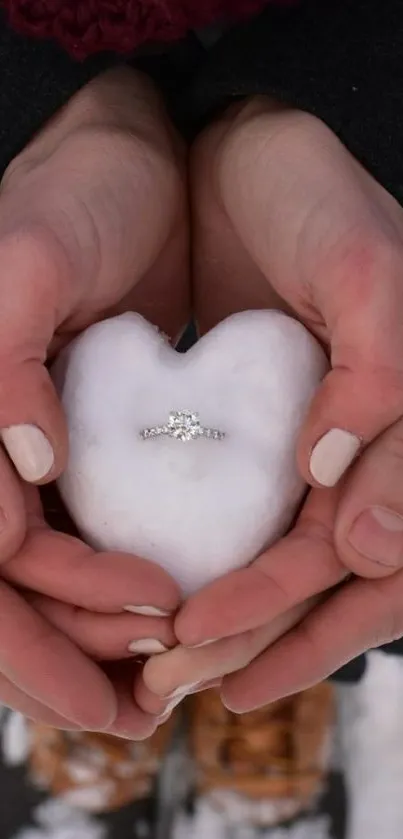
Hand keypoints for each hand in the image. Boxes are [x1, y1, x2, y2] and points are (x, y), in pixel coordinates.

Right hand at [0, 67, 187, 730]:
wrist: (122, 164)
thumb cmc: (69, 198)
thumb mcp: (28, 259)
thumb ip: (3, 360)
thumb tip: (19, 468)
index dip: (38, 640)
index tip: (122, 683)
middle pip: (9, 595)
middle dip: (68, 662)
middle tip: (148, 706)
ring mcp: (27, 449)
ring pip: (49, 580)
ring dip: (98, 640)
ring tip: (163, 674)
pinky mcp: (78, 437)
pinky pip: (89, 534)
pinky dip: (121, 587)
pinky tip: (164, 611)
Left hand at [136, 98, 402, 712]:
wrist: (255, 151)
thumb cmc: (321, 201)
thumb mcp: (367, 275)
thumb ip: (382, 382)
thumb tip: (361, 527)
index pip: (364, 558)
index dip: (294, 611)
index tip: (208, 638)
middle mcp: (374, 452)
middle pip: (329, 586)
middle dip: (256, 640)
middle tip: (172, 682)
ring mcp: (327, 448)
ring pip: (293, 570)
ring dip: (236, 628)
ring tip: (168, 669)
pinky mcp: (275, 433)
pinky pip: (253, 520)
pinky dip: (218, 567)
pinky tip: (173, 600)